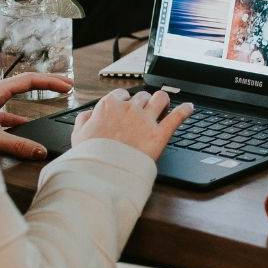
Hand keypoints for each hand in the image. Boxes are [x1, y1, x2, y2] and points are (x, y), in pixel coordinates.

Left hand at [0, 72, 73, 160]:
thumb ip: (17, 145)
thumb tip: (40, 151)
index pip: (30, 79)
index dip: (51, 82)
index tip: (67, 86)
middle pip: (26, 81)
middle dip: (49, 81)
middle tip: (68, 84)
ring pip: (17, 92)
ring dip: (36, 94)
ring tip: (52, 96)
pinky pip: (7, 107)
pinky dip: (20, 113)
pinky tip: (25, 123)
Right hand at [72, 87, 193, 160]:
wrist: (102, 173)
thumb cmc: (90, 155)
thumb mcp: (78, 135)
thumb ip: (83, 120)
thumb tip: (89, 114)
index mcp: (109, 106)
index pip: (122, 95)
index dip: (125, 101)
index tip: (126, 107)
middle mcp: (129, 108)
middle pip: (142, 96)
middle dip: (144, 103)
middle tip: (145, 112)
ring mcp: (146, 120)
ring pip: (161, 98)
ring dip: (163, 101)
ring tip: (164, 105)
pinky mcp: (159, 134)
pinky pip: (177, 116)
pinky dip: (185, 110)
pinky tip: (189, 108)